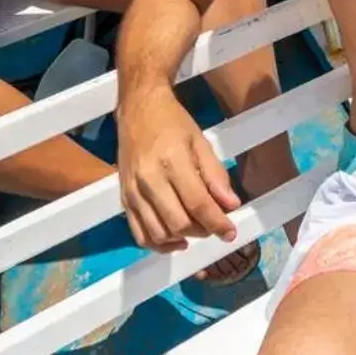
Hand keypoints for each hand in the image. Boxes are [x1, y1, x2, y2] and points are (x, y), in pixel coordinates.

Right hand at [116, 84, 240, 250]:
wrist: (139, 109)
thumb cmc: (173, 123)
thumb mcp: (200, 142)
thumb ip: (216, 174)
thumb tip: (231, 205)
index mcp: (172, 161)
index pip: (198, 203)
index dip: (217, 223)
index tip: (231, 233)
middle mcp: (149, 180)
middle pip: (179, 223)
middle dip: (202, 231)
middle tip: (215, 226)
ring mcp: (133, 192)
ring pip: (159, 233)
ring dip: (183, 238)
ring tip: (198, 229)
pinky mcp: (123, 199)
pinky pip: (139, 234)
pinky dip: (159, 245)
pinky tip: (176, 240)